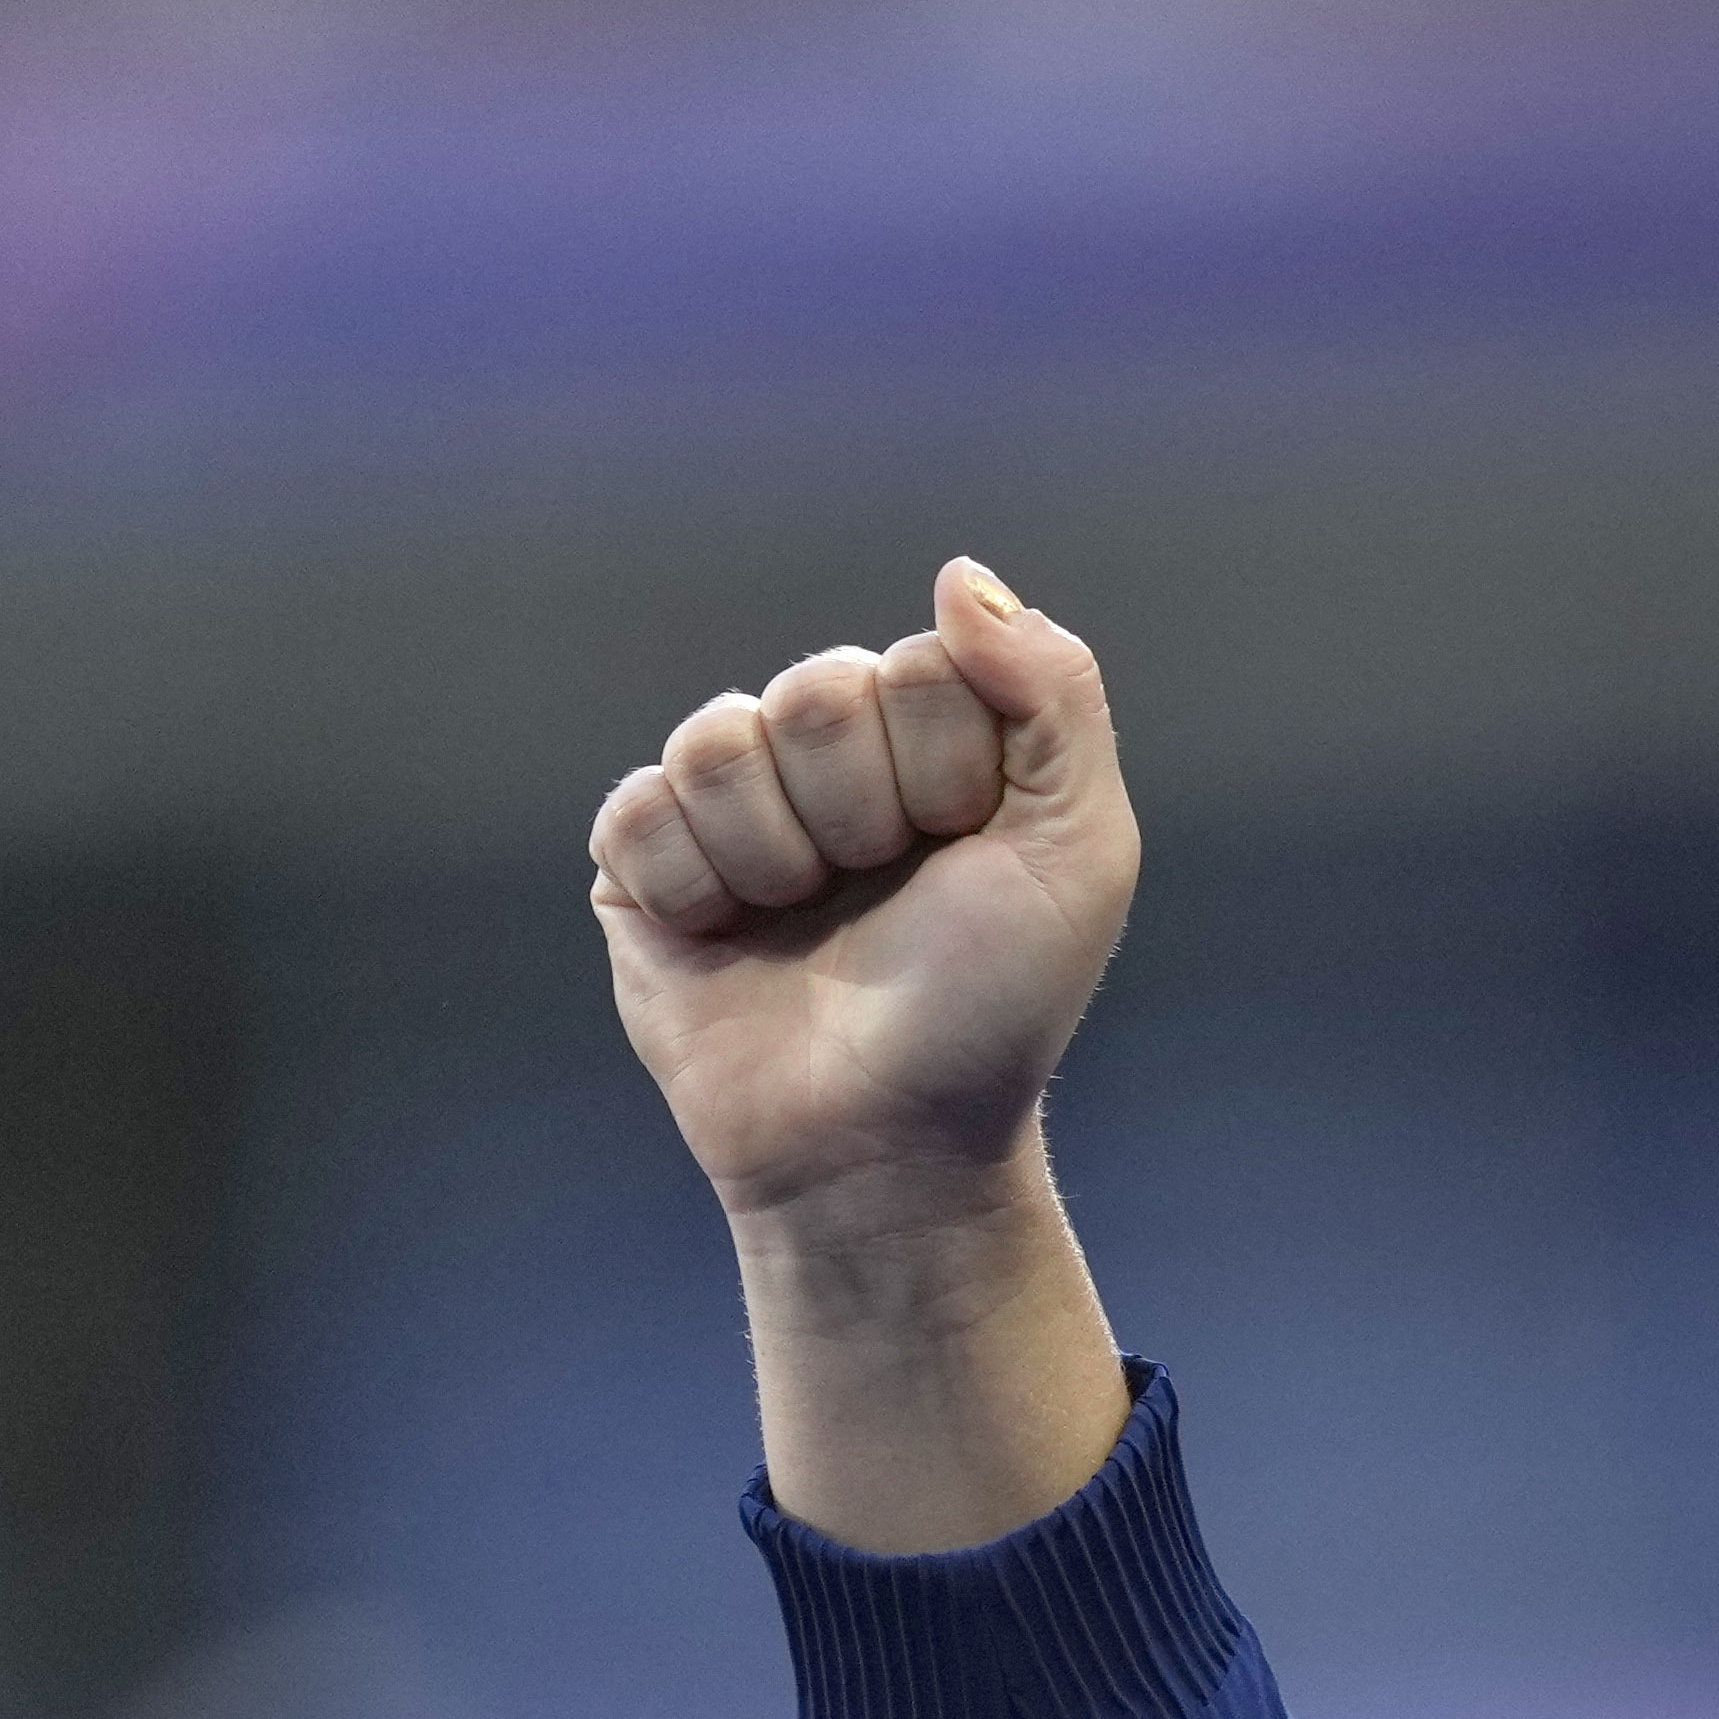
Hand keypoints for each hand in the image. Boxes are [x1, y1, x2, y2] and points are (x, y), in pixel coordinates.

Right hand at [590, 561, 1140, 1237]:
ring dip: (778, 855)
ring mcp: (733, 807)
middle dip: (863, 814)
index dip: (948, 772)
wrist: (887, 1144)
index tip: (968, 857)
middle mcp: (831, 760)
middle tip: (883, 901)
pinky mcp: (643, 863)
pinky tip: (729, 941)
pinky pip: (638, 810)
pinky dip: (692, 887)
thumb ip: (1055, 695)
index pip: (919, 667)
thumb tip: (963, 574)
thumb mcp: (1079, 851)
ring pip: (719, 742)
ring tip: (806, 927)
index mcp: (935, 742)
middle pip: (816, 694)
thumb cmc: (992, 1010)